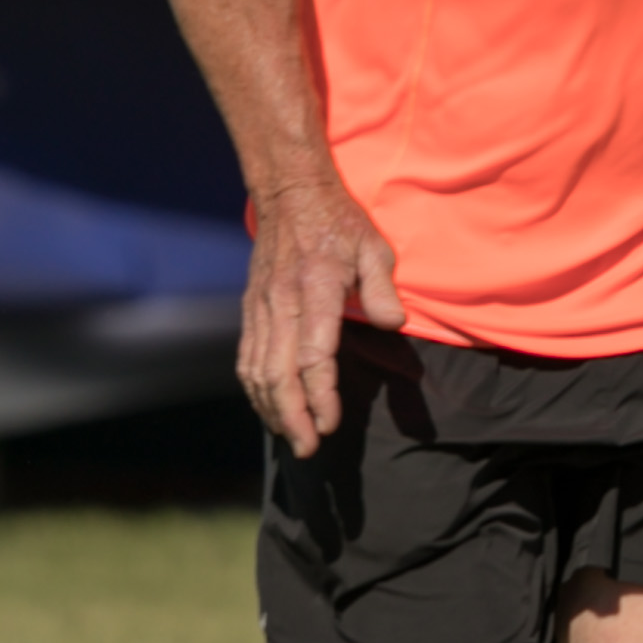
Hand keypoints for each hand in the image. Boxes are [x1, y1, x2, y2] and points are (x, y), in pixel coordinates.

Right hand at [239, 176, 401, 458]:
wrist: (290, 192)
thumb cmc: (340, 223)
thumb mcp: (375, 249)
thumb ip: (384, 290)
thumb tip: (393, 325)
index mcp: (313, 292)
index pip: (313, 357)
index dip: (320, 396)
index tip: (331, 425)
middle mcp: (280, 303)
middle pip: (278, 373)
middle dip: (292, 417)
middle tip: (309, 450)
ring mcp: (260, 306)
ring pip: (256, 368)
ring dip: (270, 408)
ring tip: (291, 437)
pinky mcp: (252, 307)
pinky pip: (248, 354)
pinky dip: (255, 386)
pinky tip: (269, 406)